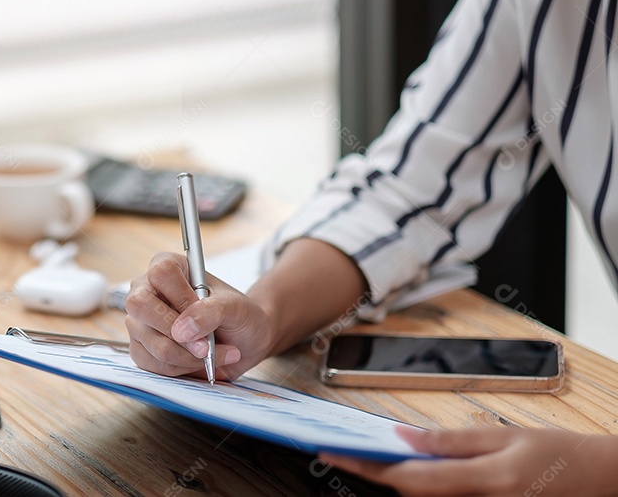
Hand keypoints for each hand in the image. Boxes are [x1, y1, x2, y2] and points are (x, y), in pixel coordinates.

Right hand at [124, 252, 275, 379]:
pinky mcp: (140, 348)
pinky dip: (181, 368)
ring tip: (212, 353)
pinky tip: (198, 361)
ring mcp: (140, 321)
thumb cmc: (237, 316)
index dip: (181, 296)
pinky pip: (153, 364)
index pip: (161, 273)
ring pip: (152, 343)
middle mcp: (147, 291)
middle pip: (140, 306)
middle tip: (205, 346)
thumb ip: (210, 312)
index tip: (201, 310)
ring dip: (188, 356)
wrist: (241, 342)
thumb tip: (181, 330)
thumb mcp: (234, 308)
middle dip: (176, 333)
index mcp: (169, 267)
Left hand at [320, 426, 617, 495]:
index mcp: (484, 481)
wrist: (600, 480)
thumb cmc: (558, 455)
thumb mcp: (504, 437)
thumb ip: (451, 440)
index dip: (367, 468)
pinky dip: (420, 484)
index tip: (335, 454)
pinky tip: (406, 466)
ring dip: (395, 478)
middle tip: (340, 451)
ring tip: (365, 454)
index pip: (409, 478)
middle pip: (410, 492)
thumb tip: (403, 436)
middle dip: (373, 473)